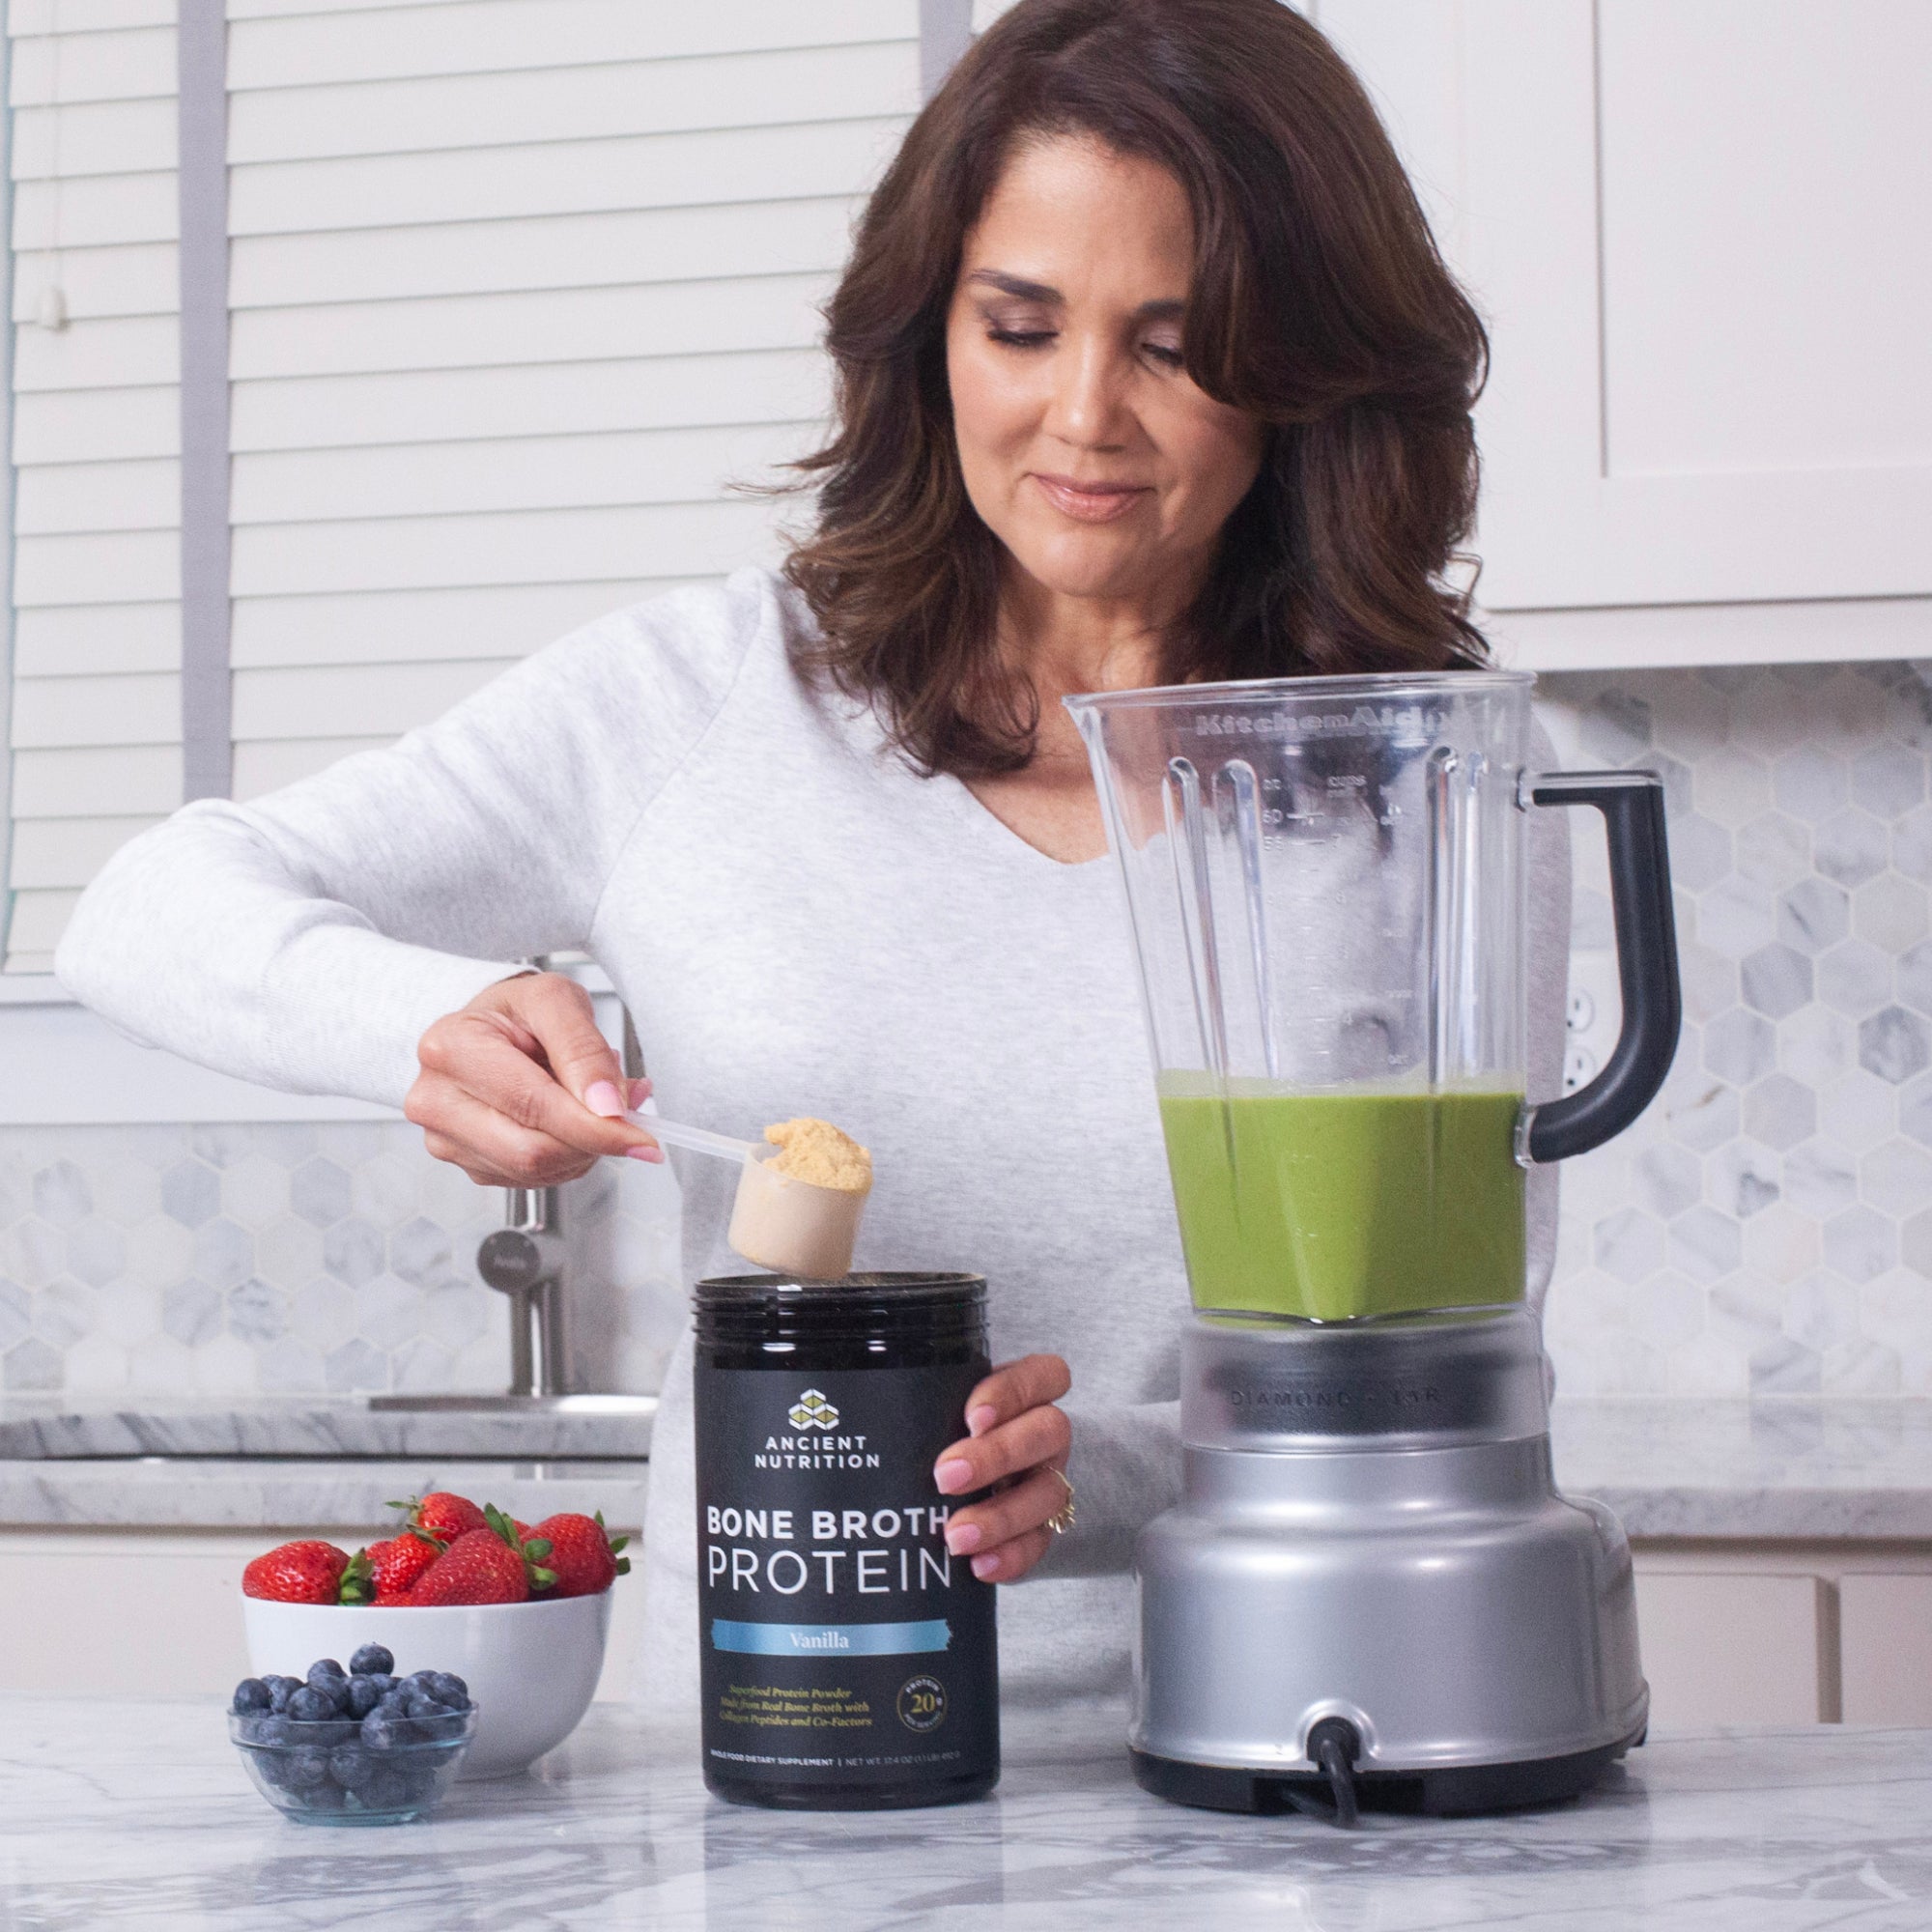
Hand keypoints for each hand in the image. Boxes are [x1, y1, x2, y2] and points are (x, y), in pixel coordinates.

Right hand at [405, 972, 663, 1186]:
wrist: (491, 1028)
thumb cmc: (518, 1013)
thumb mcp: (557, 1001)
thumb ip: (585, 1048)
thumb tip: (608, 1106)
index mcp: (451, 1047)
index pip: (531, 1104)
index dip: (594, 1125)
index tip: (639, 1132)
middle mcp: (437, 1099)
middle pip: (531, 1150)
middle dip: (592, 1140)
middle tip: (628, 1118)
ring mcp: (445, 1138)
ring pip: (534, 1171)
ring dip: (583, 1151)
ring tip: (591, 1109)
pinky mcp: (465, 1162)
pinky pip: (529, 1180)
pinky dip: (566, 1159)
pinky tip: (568, 1125)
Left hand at [931, 1355, 1072, 1583]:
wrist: (957, 1490)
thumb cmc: (939, 1434)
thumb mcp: (933, 1407)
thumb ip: (914, 1398)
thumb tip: (841, 1400)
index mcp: (1025, 1395)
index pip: (1046, 1375)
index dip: (1014, 1392)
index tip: (971, 1417)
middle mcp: (1043, 1435)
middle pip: (1049, 1432)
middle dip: (997, 1455)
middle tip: (945, 1477)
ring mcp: (1046, 1480)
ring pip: (1048, 1492)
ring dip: (1001, 1516)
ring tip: (955, 1536)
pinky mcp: (1040, 1527)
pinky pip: (1039, 1543)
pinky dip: (1011, 1555)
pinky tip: (979, 1566)